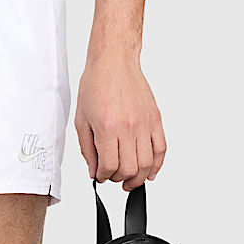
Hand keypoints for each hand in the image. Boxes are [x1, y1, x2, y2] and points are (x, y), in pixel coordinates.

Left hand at [74, 58, 165, 190]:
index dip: (103, 176)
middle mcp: (129, 127)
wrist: (114, 63)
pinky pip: (161, 149)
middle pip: (129, 169)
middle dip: (119, 179)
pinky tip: (149, 172)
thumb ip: (87, 148)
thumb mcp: (82, 119)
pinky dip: (157, 165)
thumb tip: (94, 169)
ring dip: (138, 178)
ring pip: (147, 163)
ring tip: (130, 181)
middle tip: (112, 177)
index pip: (109, 166)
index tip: (100, 175)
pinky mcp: (155, 119)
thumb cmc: (96, 85)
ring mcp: (145, 124)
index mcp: (108, 127)